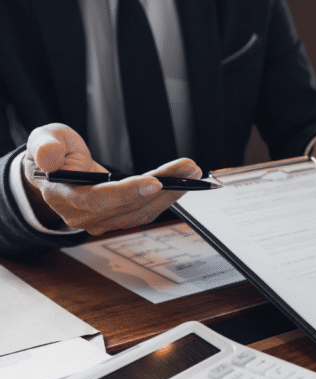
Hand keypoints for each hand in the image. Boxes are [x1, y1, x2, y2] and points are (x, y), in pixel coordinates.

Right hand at [22, 123, 201, 234]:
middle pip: (130, 204)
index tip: (155, 181)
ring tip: (192, 172)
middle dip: (163, 186)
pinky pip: (146, 211)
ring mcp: (102, 222)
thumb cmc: (52, 153)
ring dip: (172, 193)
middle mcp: (83, 216)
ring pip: (143, 211)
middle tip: (189, 168)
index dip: (128, 192)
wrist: (53, 174)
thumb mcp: (42, 140)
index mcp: (64, 196)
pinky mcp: (117, 220)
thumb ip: (45, 147)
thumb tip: (48, 158)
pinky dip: (167, 197)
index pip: (100, 199)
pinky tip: (183, 182)